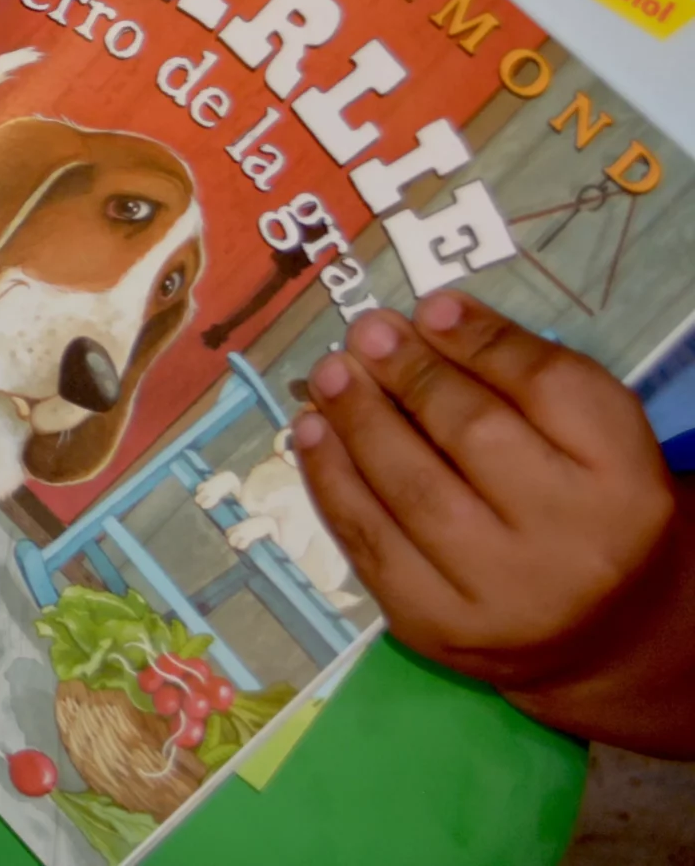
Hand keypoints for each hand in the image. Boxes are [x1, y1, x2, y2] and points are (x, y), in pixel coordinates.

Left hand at [294, 292, 694, 751]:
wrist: (601, 630)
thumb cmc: (587, 506)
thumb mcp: (590, 437)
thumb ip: (526, 372)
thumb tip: (433, 313)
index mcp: (625, 481)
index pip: (550, 390)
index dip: (482, 341)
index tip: (429, 306)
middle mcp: (572, 544)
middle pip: (475, 435)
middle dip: (409, 374)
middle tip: (365, 330)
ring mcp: (500, 595)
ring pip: (411, 489)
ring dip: (357, 419)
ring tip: (331, 374)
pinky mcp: (436, 626)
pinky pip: (369, 541)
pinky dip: (332, 479)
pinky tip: (312, 432)